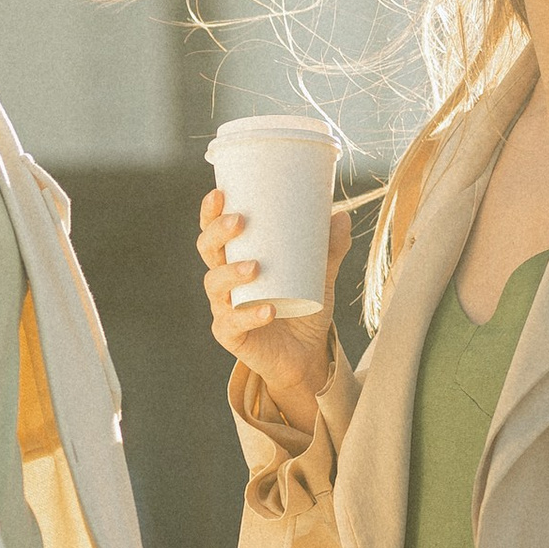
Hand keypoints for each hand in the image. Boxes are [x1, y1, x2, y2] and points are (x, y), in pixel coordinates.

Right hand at [198, 192, 352, 420]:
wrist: (305, 354)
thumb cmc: (303, 306)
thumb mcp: (320, 275)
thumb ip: (330, 248)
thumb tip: (342, 215)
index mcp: (235, 259)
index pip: (213, 231)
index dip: (210, 212)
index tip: (220, 193)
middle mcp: (223, 281)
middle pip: (207, 251)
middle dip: (218, 233)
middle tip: (240, 221)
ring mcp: (224, 309)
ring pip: (215, 284)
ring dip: (231, 273)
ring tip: (255, 267)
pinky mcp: (231, 336)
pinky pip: (233, 324)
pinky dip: (250, 316)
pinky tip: (268, 310)